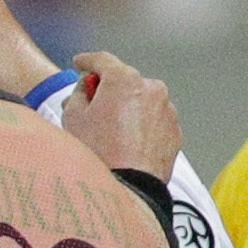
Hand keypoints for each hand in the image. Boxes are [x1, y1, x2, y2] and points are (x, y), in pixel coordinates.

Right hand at [58, 53, 186, 178]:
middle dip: (108, 90)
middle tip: (92, 107)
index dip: (86, 60)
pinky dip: (140, 125)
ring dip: (127, 108)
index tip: (79, 64)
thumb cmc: (99, 152)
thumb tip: (87, 89)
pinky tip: (126, 143)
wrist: (129, 187)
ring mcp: (167, 111)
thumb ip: (78, 93)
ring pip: (141, 101)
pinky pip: (153, 121)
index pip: (102, 60)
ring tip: (111, 132)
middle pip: (124, 81)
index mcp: (125, 80)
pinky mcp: (175, 131)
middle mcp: (152, 89)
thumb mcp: (73, 117)